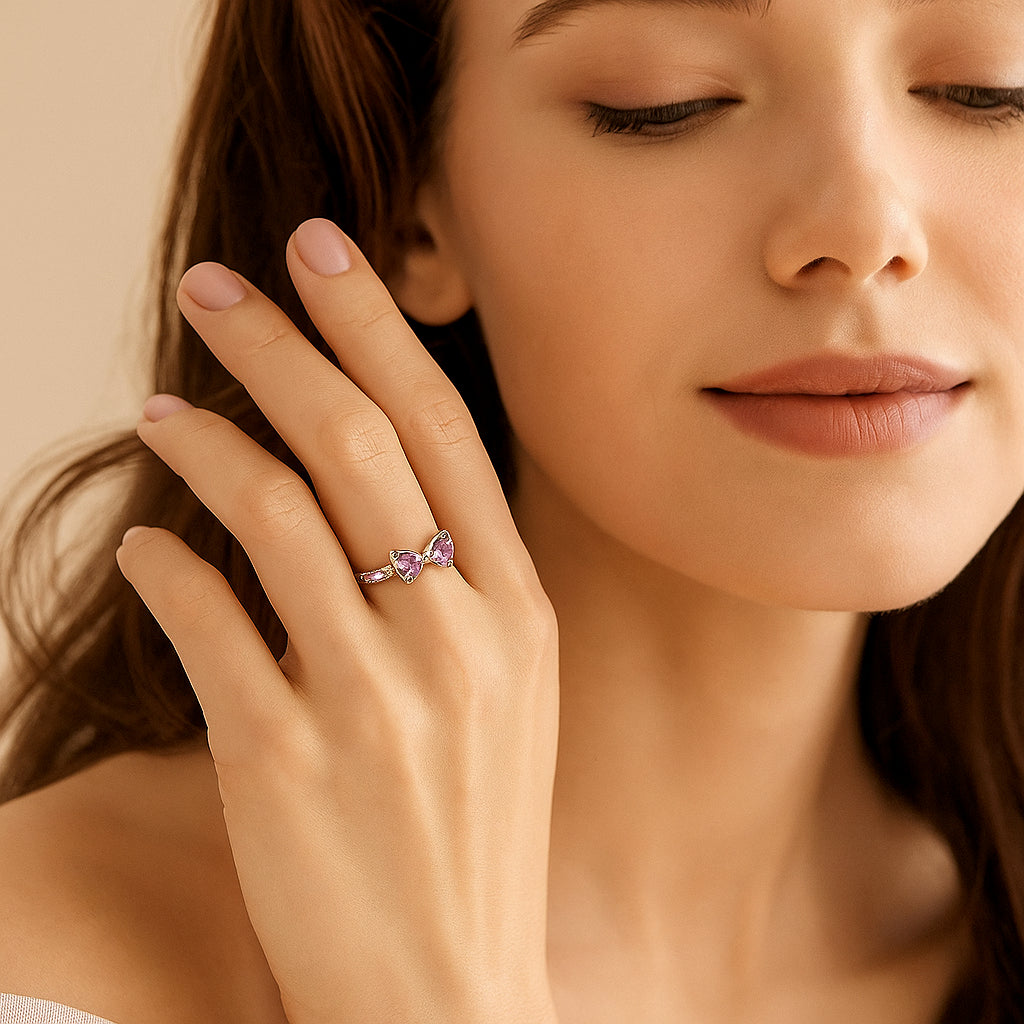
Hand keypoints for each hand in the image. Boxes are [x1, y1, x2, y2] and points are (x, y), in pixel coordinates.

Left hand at [115, 219, 560, 1023]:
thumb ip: (455, 585)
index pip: (442, 430)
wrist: (447, 990)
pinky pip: (210, 621)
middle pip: (358, 443)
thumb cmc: (472, 829)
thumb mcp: (507, 693)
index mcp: (519, 612)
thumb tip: (366, 478)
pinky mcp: (287, 762)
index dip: (373, 328)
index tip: (322, 250)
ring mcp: (378, 700)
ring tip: (162, 405)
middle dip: (281, 343)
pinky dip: (164, 564)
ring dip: (205, 440)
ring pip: (275, 513)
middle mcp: (459, 639)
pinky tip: (145, 546)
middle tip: (215, 286)